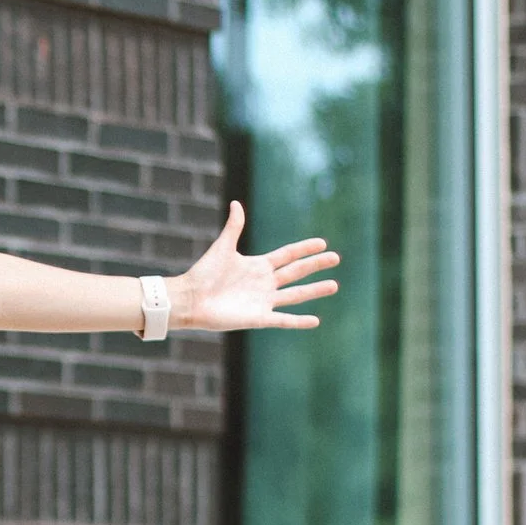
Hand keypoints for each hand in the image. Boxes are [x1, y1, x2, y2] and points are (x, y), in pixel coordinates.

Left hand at [171, 201, 338, 331]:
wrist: (189, 299)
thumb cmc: (203, 274)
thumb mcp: (222, 247)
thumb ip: (234, 227)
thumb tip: (236, 203)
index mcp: (258, 266)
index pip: (287, 255)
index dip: (304, 249)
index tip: (322, 243)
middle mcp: (264, 283)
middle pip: (296, 272)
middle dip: (316, 265)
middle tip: (336, 258)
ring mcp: (263, 301)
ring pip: (295, 295)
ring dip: (314, 290)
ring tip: (334, 285)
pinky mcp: (258, 318)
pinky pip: (283, 320)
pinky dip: (298, 321)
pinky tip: (316, 320)